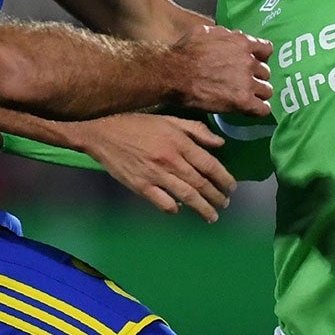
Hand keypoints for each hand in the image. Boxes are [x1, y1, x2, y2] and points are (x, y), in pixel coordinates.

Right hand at [77, 113, 235, 222]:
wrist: (102, 131)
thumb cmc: (137, 123)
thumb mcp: (169, 119)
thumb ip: (196, 131)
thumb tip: (220, 144)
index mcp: (179, 142)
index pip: (209, 165)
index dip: (224, 178)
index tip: (232, 187)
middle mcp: (170, 160)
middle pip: (201, 184)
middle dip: (217, 197)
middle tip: (225, 203)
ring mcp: (155, 175)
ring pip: (186, 196)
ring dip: (202, 208)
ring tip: (212, 216)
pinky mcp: (140, 186)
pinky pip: (163, 203)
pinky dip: (174, 208)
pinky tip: (180, 210)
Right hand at [167, 21, 272, 117]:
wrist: (174, 74)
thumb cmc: (186, 52)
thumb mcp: (206, 32)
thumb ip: (225, 35)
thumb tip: (234, 37)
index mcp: (242, 43)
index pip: (267, 50)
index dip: (260, 58)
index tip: (253, 63)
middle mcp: (249, 62)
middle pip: (266, 72)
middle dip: (256, 77)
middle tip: (243, 82)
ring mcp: (247, 82)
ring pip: (267, 91)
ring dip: (258, 94)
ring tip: (246, 97)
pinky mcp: (243, 101)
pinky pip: (263, 109)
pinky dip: (258, 110)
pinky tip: (249, 109)